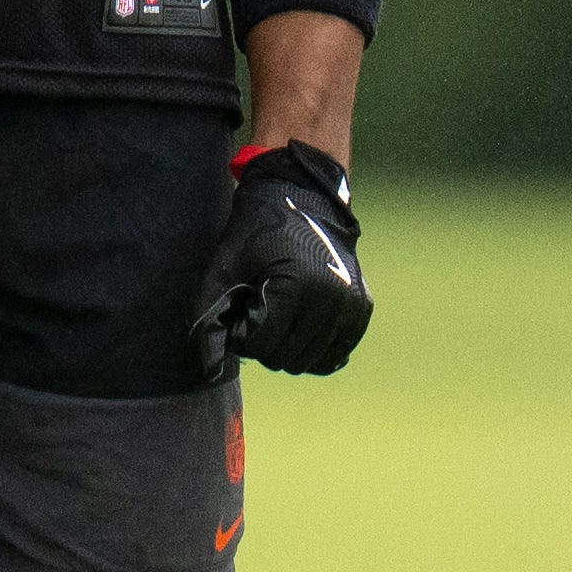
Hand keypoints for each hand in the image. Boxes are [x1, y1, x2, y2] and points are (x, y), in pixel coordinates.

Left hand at [192, 139, 368, 377]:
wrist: (303, 200)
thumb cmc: (255, 234)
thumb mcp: (222, 270)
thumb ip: (209, 320)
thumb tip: (209, 372)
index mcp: (295, 285)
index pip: (262, 347)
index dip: (242, 337)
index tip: (241, 312)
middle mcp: (330, 297)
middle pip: (286, 358)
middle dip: (265, 345)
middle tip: (259, 313)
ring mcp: (351, 304)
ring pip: (310, 362)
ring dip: (288, 348)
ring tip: (280, 315)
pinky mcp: (362, 308)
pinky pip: (336, 355)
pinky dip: (314, 350)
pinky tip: (300, 328)